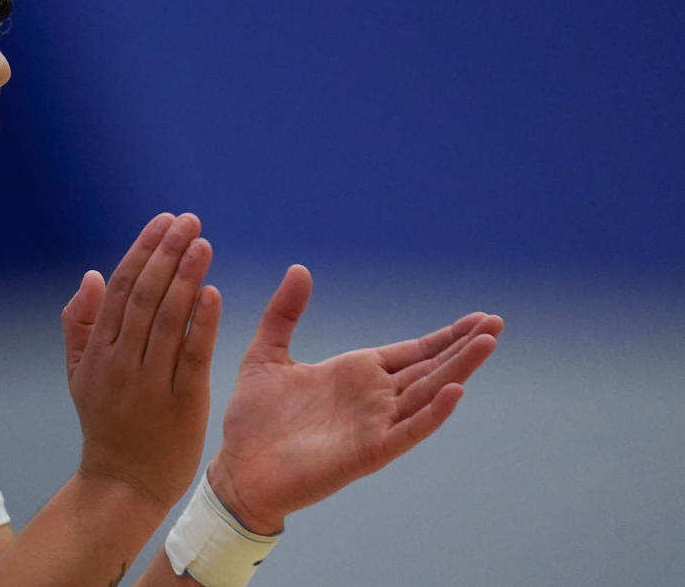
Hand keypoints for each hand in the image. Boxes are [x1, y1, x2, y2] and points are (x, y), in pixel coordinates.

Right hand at [61, 214, 222, 510]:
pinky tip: (213, 293)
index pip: (121, 288)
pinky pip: (191, 356)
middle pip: (145, 296)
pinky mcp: (181, 403)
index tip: (164, 221)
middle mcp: (121, 362)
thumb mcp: (78, 374)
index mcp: (98, 350)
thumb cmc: (105, 423)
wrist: (122, 484)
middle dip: (167, 253)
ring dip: (185, 278)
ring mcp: (150, 383)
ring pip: (167, 320)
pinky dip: (201, 323)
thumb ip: (80, 324)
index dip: (144, 251)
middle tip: (188, 220)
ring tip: (202, 243)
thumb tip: (91, 276)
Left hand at [208, 265, 503, 532]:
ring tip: (487, 344)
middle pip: (429, 369)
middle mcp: (372, 398)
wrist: (238, 468)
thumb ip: (284, 313)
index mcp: (354, 373)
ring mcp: (373, 426)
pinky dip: (432, 414)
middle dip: (462, 347)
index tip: (479, 318)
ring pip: (427, 394)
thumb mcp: (266, 353)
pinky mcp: (367, 453)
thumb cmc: (254, 418)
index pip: (412, 352)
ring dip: (457, 371)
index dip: (445, 336)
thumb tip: (299, 268)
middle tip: (496, 323)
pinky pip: (407, 432)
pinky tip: (455, 392)